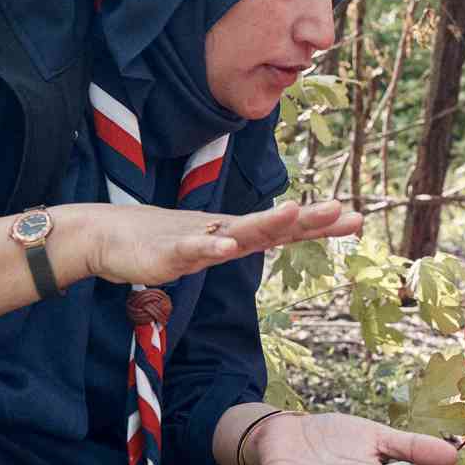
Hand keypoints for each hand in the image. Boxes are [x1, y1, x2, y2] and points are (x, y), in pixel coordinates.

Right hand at [79, 199, 362, 286]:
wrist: (108, 235)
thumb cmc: (164, 239)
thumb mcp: (212, 245)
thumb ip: (245, 242)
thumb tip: (281, 236)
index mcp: (236, 234)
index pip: (285, 230)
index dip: (319, 226)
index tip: (356, 219)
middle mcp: (223, 232)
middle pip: (272, 227)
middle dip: (307, 220)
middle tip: (342, 211)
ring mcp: (197, 240)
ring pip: (237, 232)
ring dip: (267, 223)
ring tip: (295, 213)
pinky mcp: (169, 253)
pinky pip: (192, 250)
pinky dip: (209, 246)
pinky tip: (225, 246)